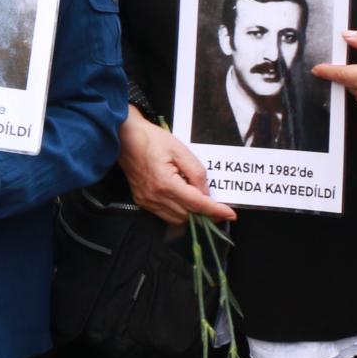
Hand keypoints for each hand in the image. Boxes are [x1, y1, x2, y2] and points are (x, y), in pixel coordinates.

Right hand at [117, 107, 233, 224]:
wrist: (125, 137)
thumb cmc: (152, 139)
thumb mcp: (180, 150)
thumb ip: (197, 173)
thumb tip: (206, 192)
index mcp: (166, 184)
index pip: (197, 204)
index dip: (216, 211)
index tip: (231, 214)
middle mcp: (155, 197)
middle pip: (188, 215)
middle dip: (207, 214)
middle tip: (220, 207)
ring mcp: (147, 201)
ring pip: (177, 219)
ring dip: (193, 215)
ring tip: (203, 204)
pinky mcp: (142, 201)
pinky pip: (165, 215)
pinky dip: (179, 212)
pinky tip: (185, 201)